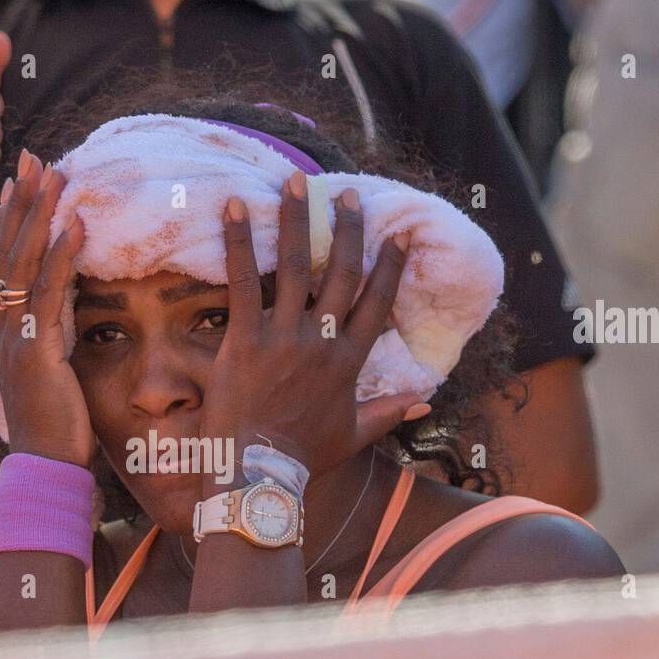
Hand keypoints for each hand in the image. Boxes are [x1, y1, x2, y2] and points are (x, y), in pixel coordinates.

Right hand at [0, 152, 94, 468]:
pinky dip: (61, 256)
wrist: (46, 468)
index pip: (5, 263)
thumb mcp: (54, 371)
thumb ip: (56, 335)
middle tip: (33, 157)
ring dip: (39, 215)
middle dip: (21, 201)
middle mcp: (4, 328)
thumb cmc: (57, 427)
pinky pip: (48, 294)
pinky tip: (76, 225)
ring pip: (23, 263)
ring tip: (55, 174)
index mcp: (8, 331)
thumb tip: (69, 308)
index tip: (20, 181)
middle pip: (7, 251)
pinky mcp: (37, 351)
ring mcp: (16, 338)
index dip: (11, 220)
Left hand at [199, 174, 426, 486]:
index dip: (389, 267)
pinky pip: (242, 280)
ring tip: (296, 183)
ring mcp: (284, 336)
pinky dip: (237, 242)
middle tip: (347, 197)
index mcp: (349, 362)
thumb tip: (426, 398)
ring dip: (295, 220)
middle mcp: (322, 341)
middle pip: (341, 274)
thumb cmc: (304, 457)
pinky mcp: (245, 338)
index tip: (397, 236)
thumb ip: (389, 412)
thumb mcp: (354, 435)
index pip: (376, 303)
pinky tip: (232, 206)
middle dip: (346, 231)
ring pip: (294, 266)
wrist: (260, 474)